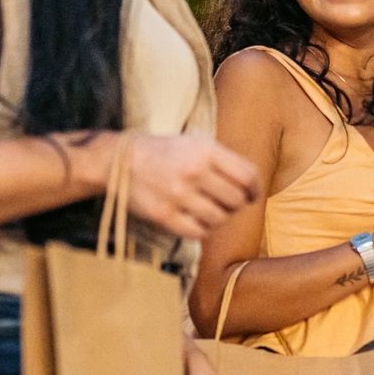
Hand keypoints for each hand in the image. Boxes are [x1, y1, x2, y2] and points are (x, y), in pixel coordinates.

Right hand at [97, 133, 260, 240]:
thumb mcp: (194, 142)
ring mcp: (179, 196)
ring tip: (209, 210)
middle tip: (225, 202)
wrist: (118, 161)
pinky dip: (202, 229)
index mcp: (205, 151)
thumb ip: (222, 159)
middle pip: (236, 200)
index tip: (252, 195)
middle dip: (236, 204)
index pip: (247, 176)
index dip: (255, 189)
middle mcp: (194, 172)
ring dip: (219, 217)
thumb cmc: (162, 152)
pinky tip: (196, 220)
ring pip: (220, 219)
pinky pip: (199, 232)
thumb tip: (250, 184)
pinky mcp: (165, 216)